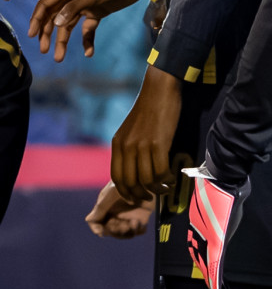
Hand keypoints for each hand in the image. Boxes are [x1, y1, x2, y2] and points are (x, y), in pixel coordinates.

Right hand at [29, 0, 147, 61]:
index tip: (31, 35)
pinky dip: (86, 41)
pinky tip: (89, 52)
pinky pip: (86, 30)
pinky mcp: (95, 14)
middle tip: (44, 50)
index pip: (45, 5)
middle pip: (53, 19)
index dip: (36, 20)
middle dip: (48, 35)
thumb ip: (72, 9)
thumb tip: (56, 24)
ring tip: (59, 58)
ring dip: (63, 42)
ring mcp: (83, 7)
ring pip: (67, 27)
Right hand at [85, 183, 154, 238]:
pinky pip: (138, 231)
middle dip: (116, 231)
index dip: (98, 229)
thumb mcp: (112, 194)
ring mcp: (129, 216)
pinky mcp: (143, 218)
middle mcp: (116, 213)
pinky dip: (139, 230)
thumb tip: (88, 220)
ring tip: (135, 222)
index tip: (102, 231)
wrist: (150, 177)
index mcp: (106, 207)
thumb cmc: (128, 181)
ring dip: (128, 232)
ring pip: (124, 234)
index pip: (97, 223)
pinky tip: (142, 222)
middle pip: (110, 231)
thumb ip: (100, 208)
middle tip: (125, 226)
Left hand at [112, 68, 182, 203]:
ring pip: (147, 179)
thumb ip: (129, 147)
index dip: (125, 191)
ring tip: (165, 188)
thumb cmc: (149, 109)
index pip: (116, 176)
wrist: (160, 89)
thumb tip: (135, 168)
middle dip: (139, 195)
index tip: (134, 198)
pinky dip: (166, 179)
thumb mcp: (131, 130)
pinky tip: (172, 179)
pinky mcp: (158, 144)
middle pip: (130, 182)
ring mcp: (141, 146)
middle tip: (150, 198)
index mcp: (117, 144)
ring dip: (156, 188)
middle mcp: (126, 147)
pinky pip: (160, 170)